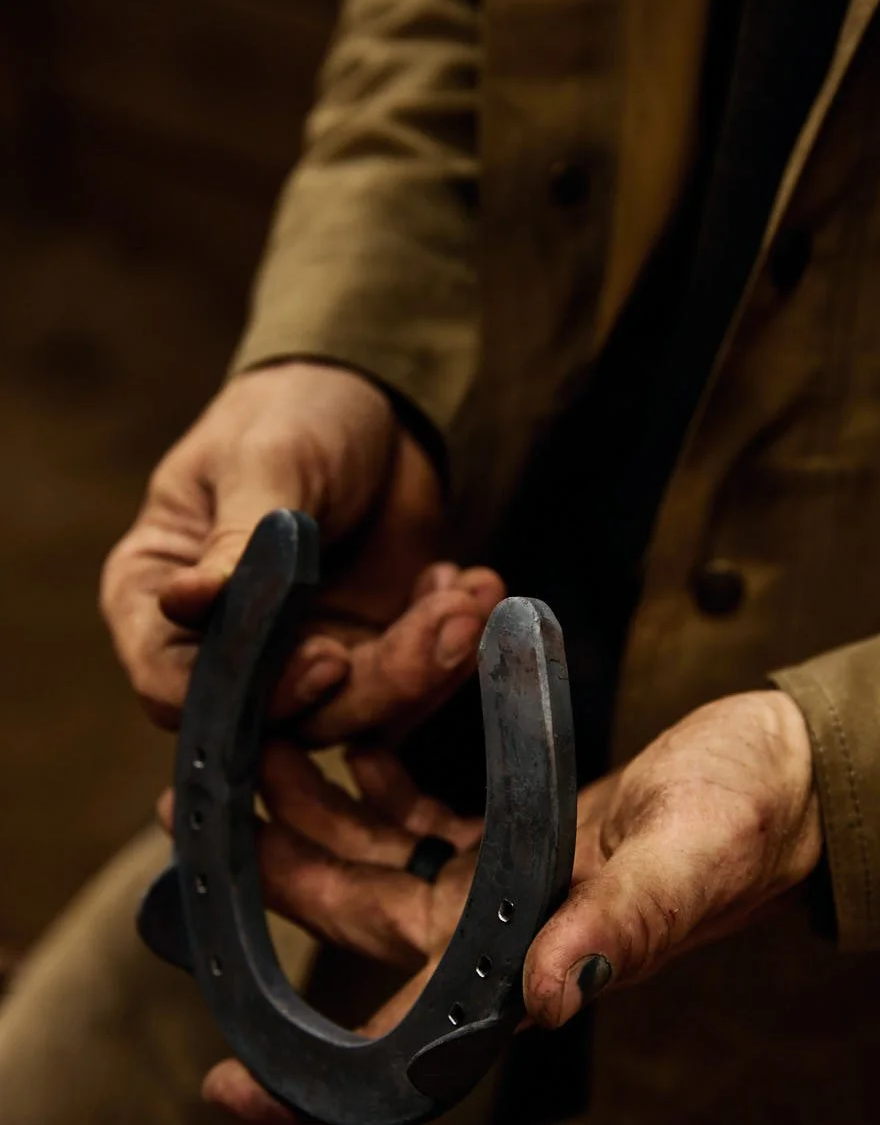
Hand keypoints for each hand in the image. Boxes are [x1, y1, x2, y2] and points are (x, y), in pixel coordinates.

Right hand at [101, 360, 499, 736]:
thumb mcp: (265, 463)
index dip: (248, 696)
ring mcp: (298, 662)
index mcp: (157, 601)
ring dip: (425, 666)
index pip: (177, 687)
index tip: (327, 659)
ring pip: (357, 713)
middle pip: (282, 719)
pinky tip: (478, 586)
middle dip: (374, 683)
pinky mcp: (370, 659)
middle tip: (442, 623)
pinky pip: (411, 687)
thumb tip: (184, 602)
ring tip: (469, 599)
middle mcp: (221, 650)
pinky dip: (451, 648)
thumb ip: (240, 541)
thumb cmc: (292, 416)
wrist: (374, 405)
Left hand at [202, 690, 821, 1124]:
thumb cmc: (751, 821)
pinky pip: (422, 815)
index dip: (321, 1083)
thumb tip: (551, 998)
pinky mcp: (517, 835)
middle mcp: (504, 937)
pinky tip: (348, 729)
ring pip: (377, 860)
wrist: (784, 775)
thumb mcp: (689, 861)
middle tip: (190, 811)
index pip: (413, 1044)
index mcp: (533, 965)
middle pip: (360, 920)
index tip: (229, 1089)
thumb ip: (623, 925)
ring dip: (313, 811)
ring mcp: (505, 886)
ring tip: (251, 745)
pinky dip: (379, 776)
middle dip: (277, 873)